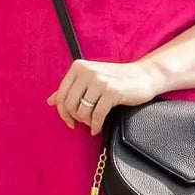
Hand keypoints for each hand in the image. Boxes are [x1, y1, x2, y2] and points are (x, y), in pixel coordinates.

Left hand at [47, 58, 163, 134]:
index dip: (63, 113)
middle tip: (84, 123)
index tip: (70, 122)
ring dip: (87, 122)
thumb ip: (70, 88)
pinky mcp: (112, 92)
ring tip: (93, 123)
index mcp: (78, 67)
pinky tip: (98, 128)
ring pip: (82, 111)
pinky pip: (97, 116)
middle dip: (76, 118)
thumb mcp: (91, 79)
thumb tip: (50, 101)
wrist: (144, 76)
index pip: (61, 96)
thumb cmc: (116, 79)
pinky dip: (96, 125)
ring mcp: (100, 81)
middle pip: (69, 105)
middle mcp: (87, 72)